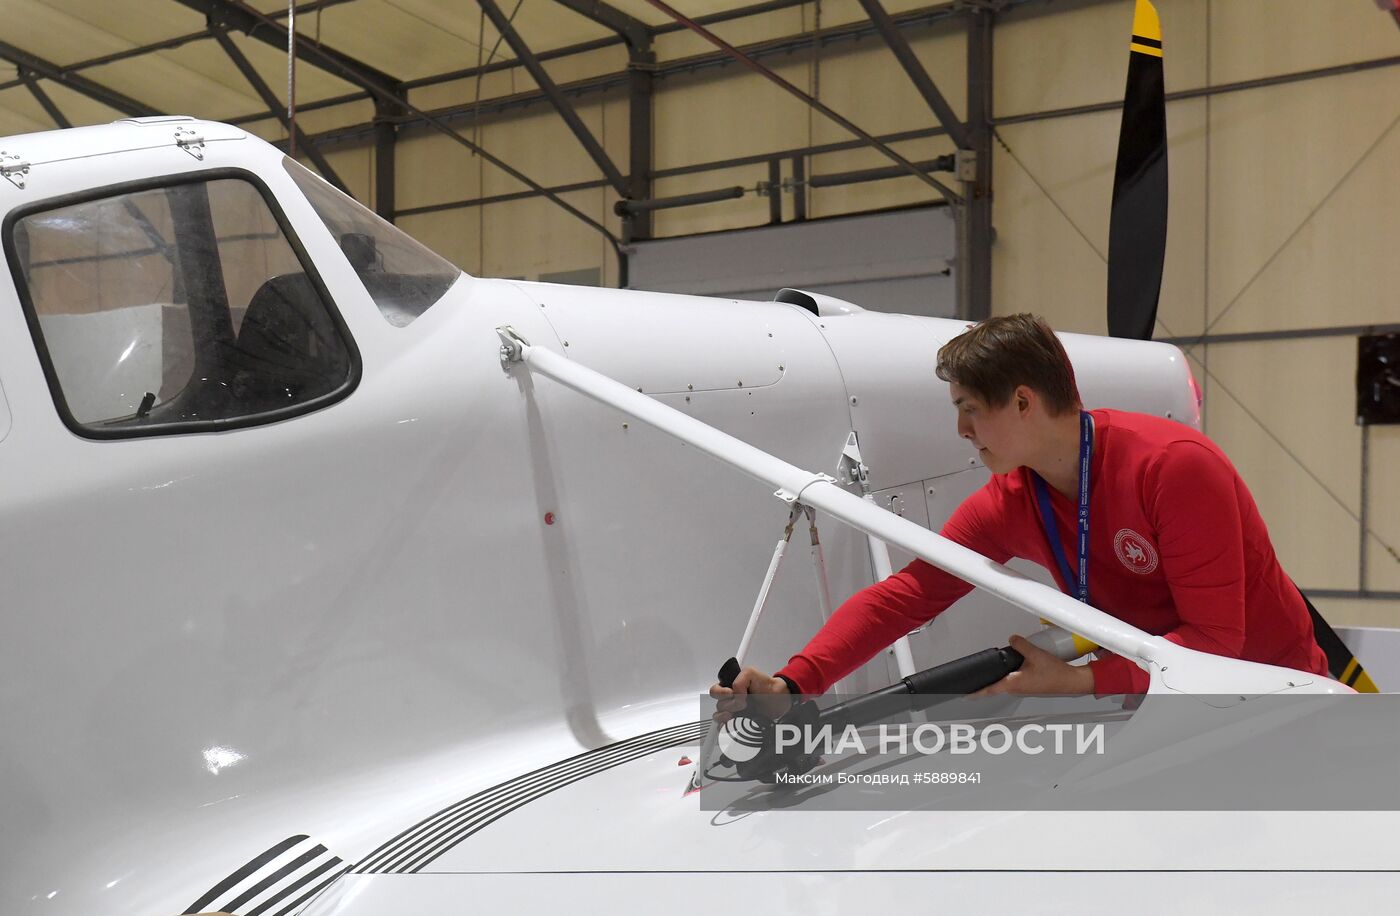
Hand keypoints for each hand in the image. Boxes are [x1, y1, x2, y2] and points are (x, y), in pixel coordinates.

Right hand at [708, 666, 790, 721]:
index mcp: (729, 687)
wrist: (780, 700)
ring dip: (728, 717)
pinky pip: (726, 729)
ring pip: (720, 718)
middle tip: (743, 704)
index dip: (721, 693)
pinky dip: (727, 728)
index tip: (732, 693)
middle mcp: (730, 700)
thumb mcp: (751, 673)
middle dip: (730, 705)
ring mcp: (734, 713)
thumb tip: (734, 693)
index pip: (714, 691)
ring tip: (740, 714)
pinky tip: (734, 725)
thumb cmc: (766, 686)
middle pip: (718, 706)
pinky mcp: (738, 724)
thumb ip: (739, 679)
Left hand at [972, 634, 1094, 696]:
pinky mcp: (1028, 686)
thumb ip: (1020, 645)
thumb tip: (1012, 640)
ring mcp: (1022, 688)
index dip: (975, 692)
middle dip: (983, 682)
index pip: (989, 689)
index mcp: (1013, 684)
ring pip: (1003, 683)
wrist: (1071, 681)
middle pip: (994, 686)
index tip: (965, 693)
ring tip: (988, 670)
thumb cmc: (1055, 674)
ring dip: (996, 678)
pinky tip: (1009, 667)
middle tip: (972, 678)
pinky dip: (1007, 676)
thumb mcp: (1035, 654)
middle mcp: (1016, 689)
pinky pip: (1013, 681)